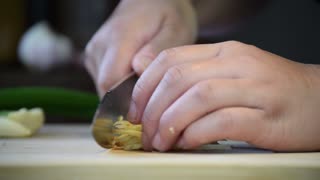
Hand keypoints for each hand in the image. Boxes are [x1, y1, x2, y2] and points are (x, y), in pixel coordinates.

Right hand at [85, 0, 196, 96]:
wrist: (152, 0)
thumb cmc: (168, 13)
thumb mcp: (175, 28)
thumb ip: (158, 50)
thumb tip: (140, 70)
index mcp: (119, 39)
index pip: (111, 83)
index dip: (128, 103)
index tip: (148, 113)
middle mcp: (100, 47)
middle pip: (106, 90)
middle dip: (129, 103)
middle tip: (153, 105)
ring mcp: (95, 52)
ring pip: (104, 88)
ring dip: (125, 96)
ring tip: (148, 89)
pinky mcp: (95, 57)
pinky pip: (105, 82)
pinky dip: (121, 88)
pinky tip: (138, 81)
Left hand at [127, 41, 319, 150]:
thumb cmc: (271, 91)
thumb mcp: (230, 73)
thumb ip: (193, 73)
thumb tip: (150, 79)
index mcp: (224, 52)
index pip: (170, 59)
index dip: (144, 86)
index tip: (135, 110)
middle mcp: (237, 64)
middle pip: (178, 79)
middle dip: (151, 108)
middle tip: (144, 132)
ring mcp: (254, 88)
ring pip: (197, 98)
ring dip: (169, 123)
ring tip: (160, 142)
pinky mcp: (266, 117)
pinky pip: (221, 122)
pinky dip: (195, 133)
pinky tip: (185, 143)